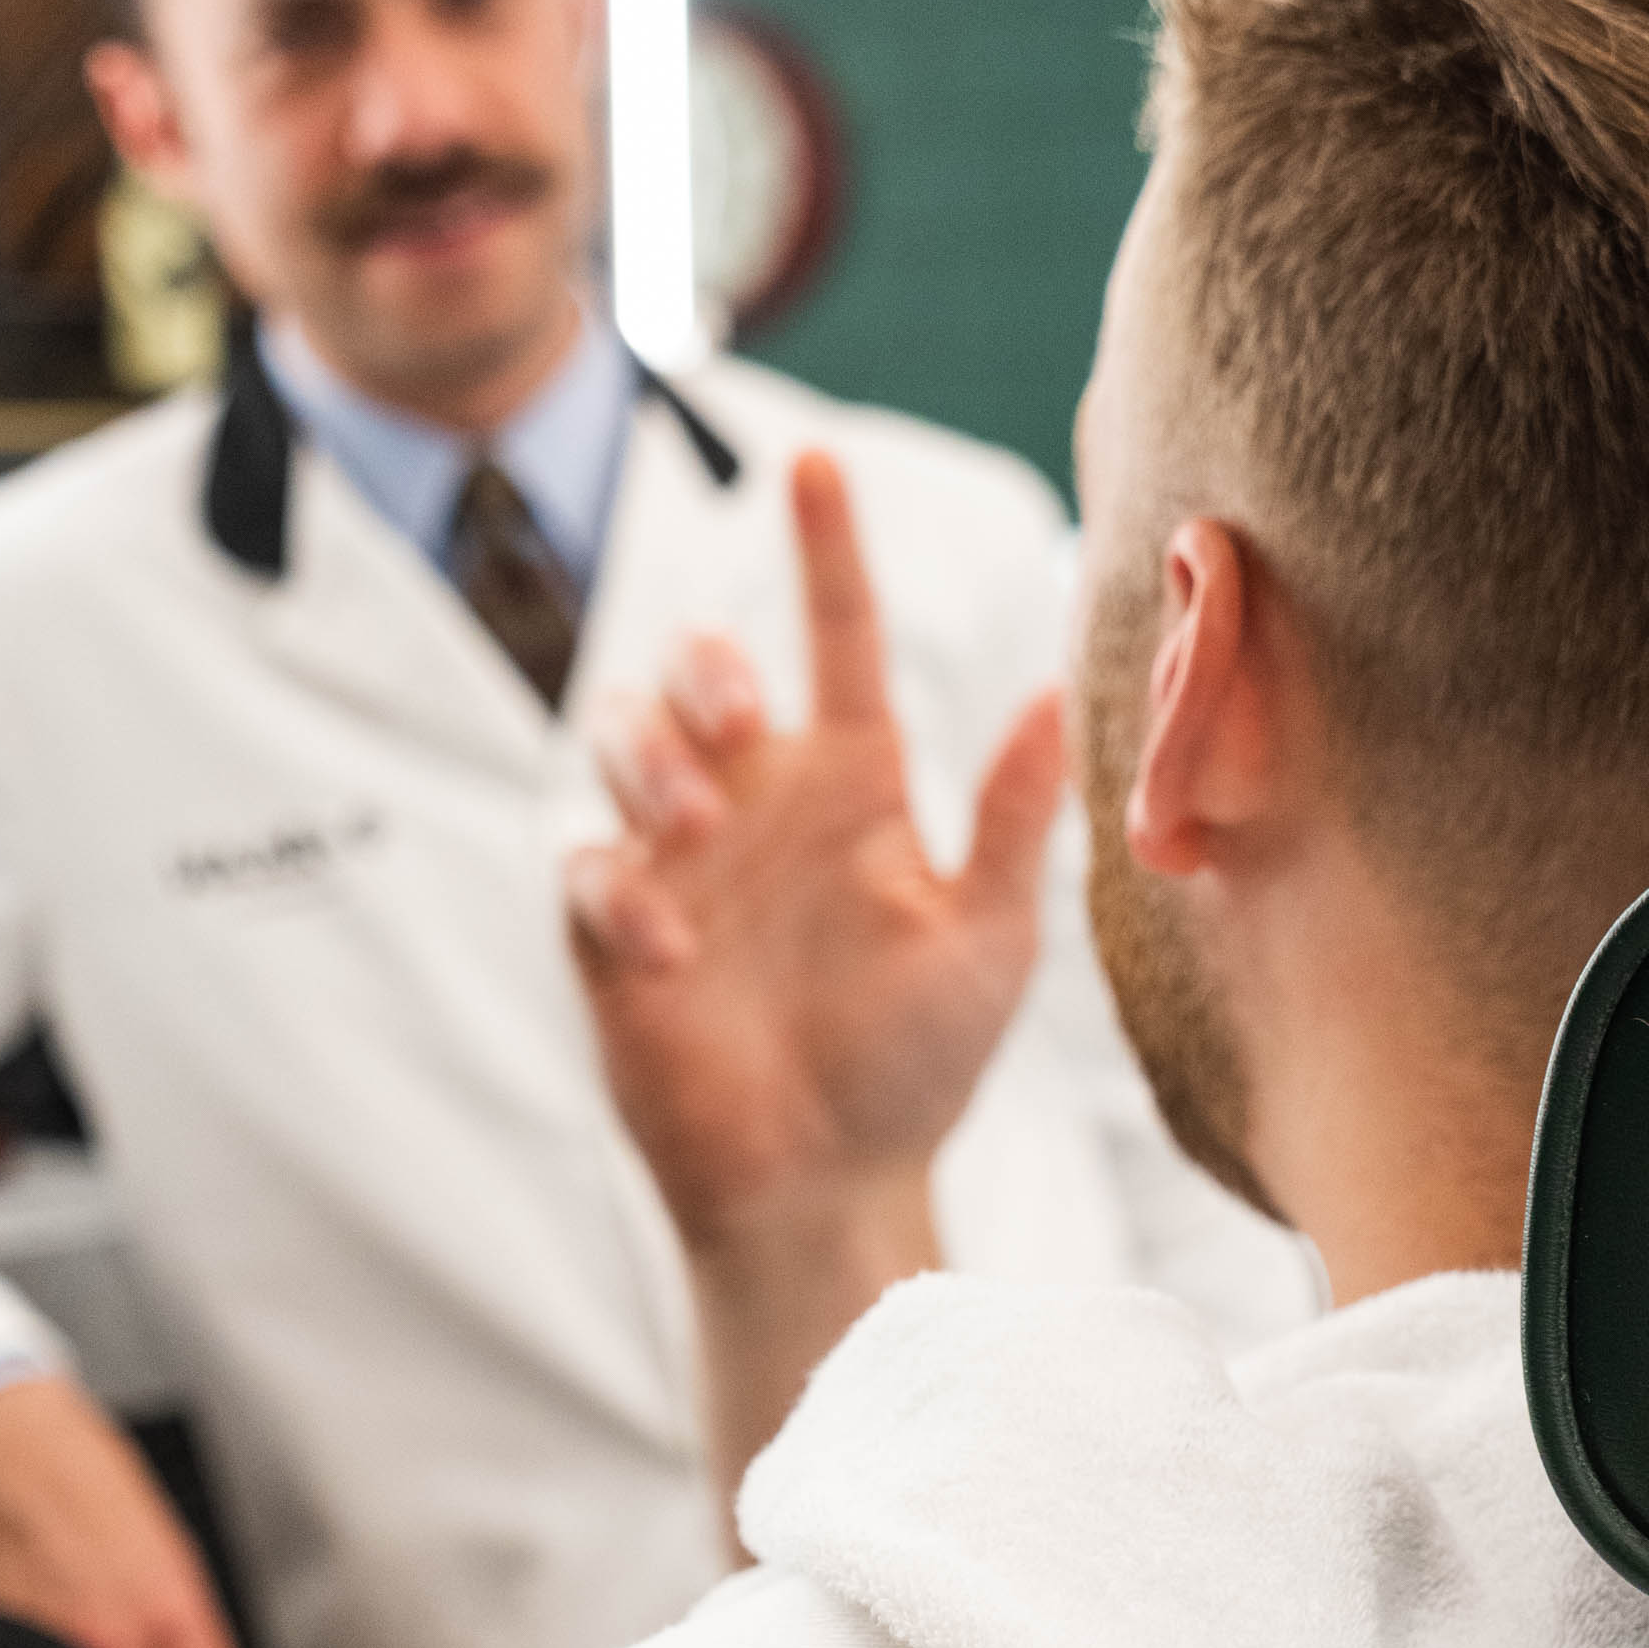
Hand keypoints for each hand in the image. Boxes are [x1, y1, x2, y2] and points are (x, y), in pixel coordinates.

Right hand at [566, 450, 1065, 1494]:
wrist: (831, 1184)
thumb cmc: (913, 1063)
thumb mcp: (986, 939)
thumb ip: (1013, 818)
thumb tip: (1060, 689)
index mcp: (852, 785)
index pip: (837, 638)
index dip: (827, 551)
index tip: (818, 463)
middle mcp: (758, 804)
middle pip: (701, 668)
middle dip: (708, 665)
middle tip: (746, 719)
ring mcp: (678, 865)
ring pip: (621, 739)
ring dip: (652, 755)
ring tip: (700, 819)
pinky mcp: (615, 937)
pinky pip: (587, 869)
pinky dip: (620, 884)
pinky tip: (671, 944)